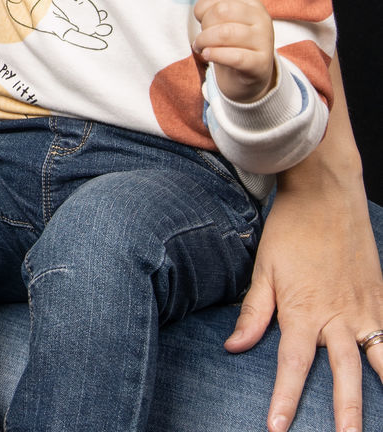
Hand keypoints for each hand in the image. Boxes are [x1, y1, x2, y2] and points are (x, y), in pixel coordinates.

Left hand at [192, 0, 275, 101]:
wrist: (249, 76)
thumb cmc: (231, 43)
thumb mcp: (224, 22)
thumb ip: (213, 11)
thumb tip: (199, 13)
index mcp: (251, 3)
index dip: (201, 8)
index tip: (200, 20)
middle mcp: (261, 18)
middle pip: (221, 11)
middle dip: (204, 25)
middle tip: (201, 39)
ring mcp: (264, 40)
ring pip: (226, 33)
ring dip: (205, 41)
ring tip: (201, 48)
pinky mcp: (261, 63)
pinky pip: (235, 57)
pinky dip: (215, 55)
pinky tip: (207, 55)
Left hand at [226, 168, 382, 431]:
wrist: (325, 194)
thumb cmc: (290, 229)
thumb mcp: (264, 268)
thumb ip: (253, 312)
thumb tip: (234, 347)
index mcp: (303, 311)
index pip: (292, 365)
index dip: (285, 399)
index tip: (277, 428)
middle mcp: (337, 316)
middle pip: (344, 375)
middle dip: (347, 413)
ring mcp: (364, 309)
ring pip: (379, 361)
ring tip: (382, 423)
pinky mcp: (380, 299)